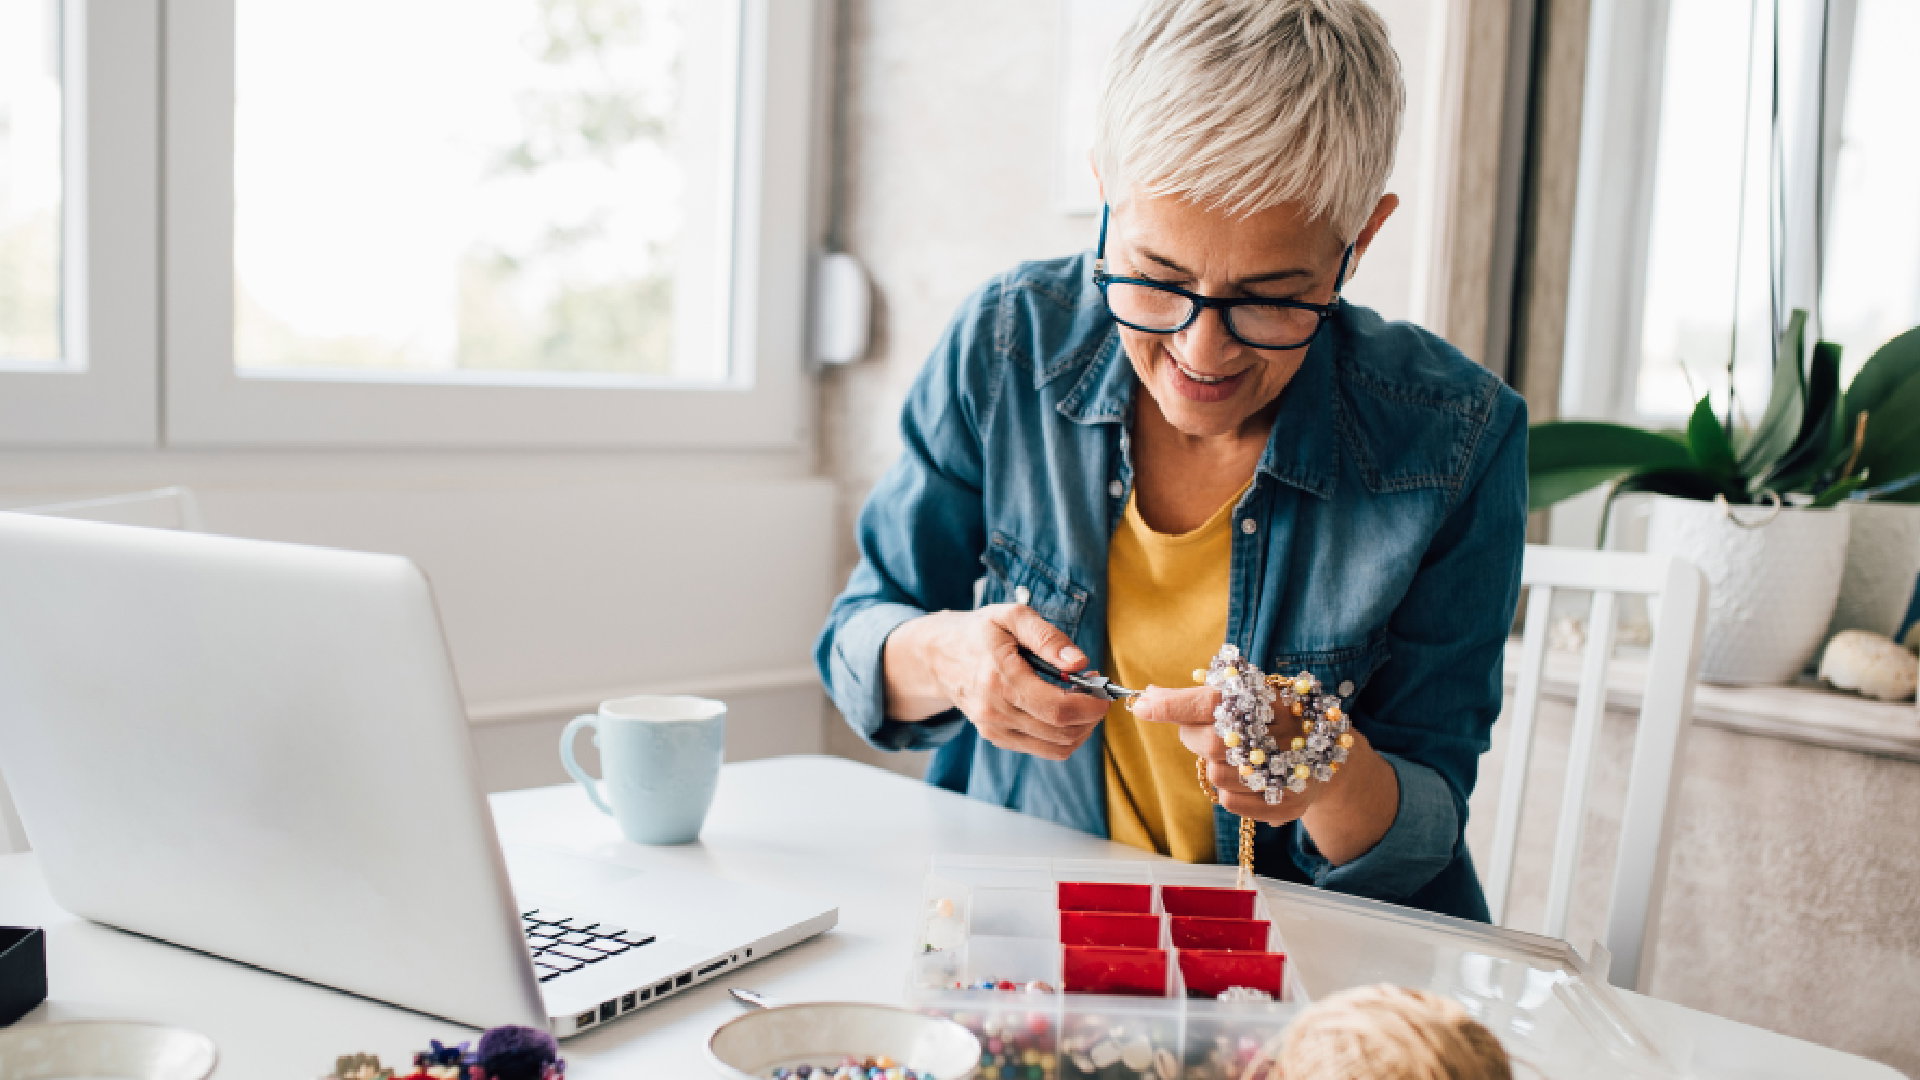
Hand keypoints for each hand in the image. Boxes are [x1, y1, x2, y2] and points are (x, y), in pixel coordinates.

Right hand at [883, 604, 1108, 760]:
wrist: (938, 656)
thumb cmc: (979, 632)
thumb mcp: (1011, 617)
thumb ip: (1047, 637)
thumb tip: (1079, 662)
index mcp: (1001, 680)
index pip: (1058, 709)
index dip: (1091, 705)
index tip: (1103, 691)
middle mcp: (996, 712)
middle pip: (1061, 732)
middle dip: (1090, 716)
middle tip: (1096, 692)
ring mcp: (995, 729)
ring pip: (1056, 747)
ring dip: (1081, 729)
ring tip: (1081, 701)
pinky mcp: (997, 738)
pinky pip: (1042, 748)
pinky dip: (1062, 734)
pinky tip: (1062, 709)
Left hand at [1130, 685, 1332, 824]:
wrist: (1325, 757)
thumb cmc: (1271, 721)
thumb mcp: (1244, 698)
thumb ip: (1195, 699)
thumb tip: (1146, 698)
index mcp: (1269, 698)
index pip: (1211, 700)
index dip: (1174, 704)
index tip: (1142, 705)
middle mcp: (1282, 733)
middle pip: (1209, 743)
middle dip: (1196, 737)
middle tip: (1208, 731)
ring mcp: (1287, 771)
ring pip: (1217, 775)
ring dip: (1217, 765)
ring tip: (1240, 755)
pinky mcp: (1286, 804)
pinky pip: (1229, 801)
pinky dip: (1230, 790)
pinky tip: (1247, 778)